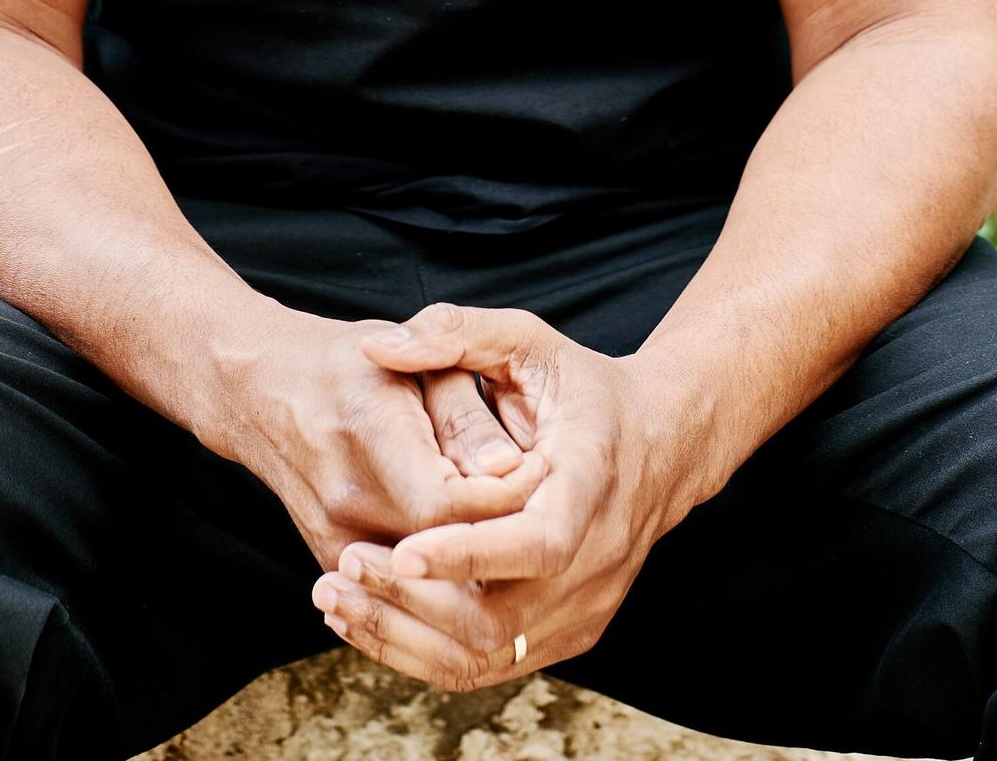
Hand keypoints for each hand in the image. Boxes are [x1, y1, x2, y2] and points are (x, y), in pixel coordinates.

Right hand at [223, 299, 547, 574]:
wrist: (265, 390)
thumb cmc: (352, 366)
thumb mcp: (415, 363)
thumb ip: (464, 414)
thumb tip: (511, 472)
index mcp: (368, 428)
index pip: (451, 502)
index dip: (506, 497)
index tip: (541, 470)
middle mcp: (343, 494)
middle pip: (443, 550)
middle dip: (501, 536)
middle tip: (538, 504)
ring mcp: (332, 537)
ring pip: (427, 585)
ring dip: (478, 564)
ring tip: (511, 526)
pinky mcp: (332, 563)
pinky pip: (402, 590)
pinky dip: (444, 576)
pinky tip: (473, 546)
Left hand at [309, 300, 678, 690]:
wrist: (661, 445)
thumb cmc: (584, 388)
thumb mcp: (529, 341)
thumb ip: (456, 333)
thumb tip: (378, 349)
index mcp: (591, 482)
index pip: (538, 542)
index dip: (469, 555)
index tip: (401, 550)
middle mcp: (597, 558)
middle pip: (501, 617)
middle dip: (412, 602)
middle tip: (342, 569)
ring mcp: (586, 606)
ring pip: (488, 655)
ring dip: (405, 637)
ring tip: (336, 602)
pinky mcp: (569, 633)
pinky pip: (491, 663)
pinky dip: (425, 651)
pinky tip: (369, 619)